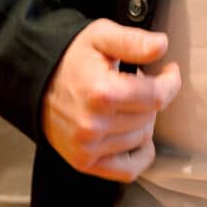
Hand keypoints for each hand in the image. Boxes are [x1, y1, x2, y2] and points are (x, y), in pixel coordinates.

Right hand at [40, 19, 181, 181]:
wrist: (36, 81)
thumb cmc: (72, 58)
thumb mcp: (101, 36)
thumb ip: (133, 41)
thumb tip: (161, 45)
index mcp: (102, 92)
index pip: (157, 96)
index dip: (170, 82)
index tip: (169, 72)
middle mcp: (94, 124)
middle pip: (150, 117)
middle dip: (151, 98)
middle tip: (137, 84)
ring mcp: (87, 147)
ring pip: (141, 139)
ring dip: (142, 121)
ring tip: (127, 104)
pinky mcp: (83, 162)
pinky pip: (128, 170)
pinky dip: (139, 155)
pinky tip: (135, 137)